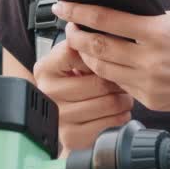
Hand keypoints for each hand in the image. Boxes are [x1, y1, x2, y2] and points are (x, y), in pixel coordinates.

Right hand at [32, 38, 133, 154]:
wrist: (63, 114)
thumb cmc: (75, 80)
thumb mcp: (74, 58)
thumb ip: (86, 45)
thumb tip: (112, 31)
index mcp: (45, 67)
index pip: (80, 53)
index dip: (101, 54)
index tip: (107, 56)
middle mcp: (48, 92)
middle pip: (100, 82)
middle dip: (118, 79)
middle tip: (123, 78)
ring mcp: (59, 117)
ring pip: (109, 103)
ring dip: (124, 99)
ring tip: (120, 94)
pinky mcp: (72, 137)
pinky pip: (111, 123)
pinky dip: (121, 116)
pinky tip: (116, 111)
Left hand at [54, 2, 169, 118]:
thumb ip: (150, 19)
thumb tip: (120, 15)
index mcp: (158, 32)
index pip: (105, 19)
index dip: (78, 11)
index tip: (62, 5)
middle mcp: (149, 59)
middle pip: (96, 46)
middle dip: (76, 34)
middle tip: (68, 25)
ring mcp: (148, 83)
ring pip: (102, 68)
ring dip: (88, 54)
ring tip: (83, 42)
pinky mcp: (150, 100)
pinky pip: (120, 83)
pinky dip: (110, 71)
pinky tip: (108, 61)